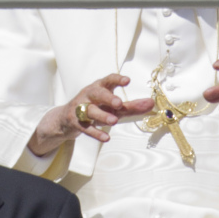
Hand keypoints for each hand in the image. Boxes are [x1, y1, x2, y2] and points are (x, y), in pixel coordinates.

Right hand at [27, 73, 153, 155]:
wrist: (67, 119)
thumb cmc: (96, 109)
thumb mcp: (113, 107)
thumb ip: (132, 106)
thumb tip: (152, 104)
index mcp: (99, 87)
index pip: (108, 80)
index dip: (117, 79)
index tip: (127, 80)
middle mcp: (88, 95)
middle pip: (96, 93)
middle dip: (107, 97)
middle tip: (119, 103)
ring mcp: (80, 108)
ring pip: (90, 110)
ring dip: (102, 115)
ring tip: (114, 121)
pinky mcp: (75, 122)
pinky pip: (85, 127)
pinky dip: (95, 133)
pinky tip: (107, 138)